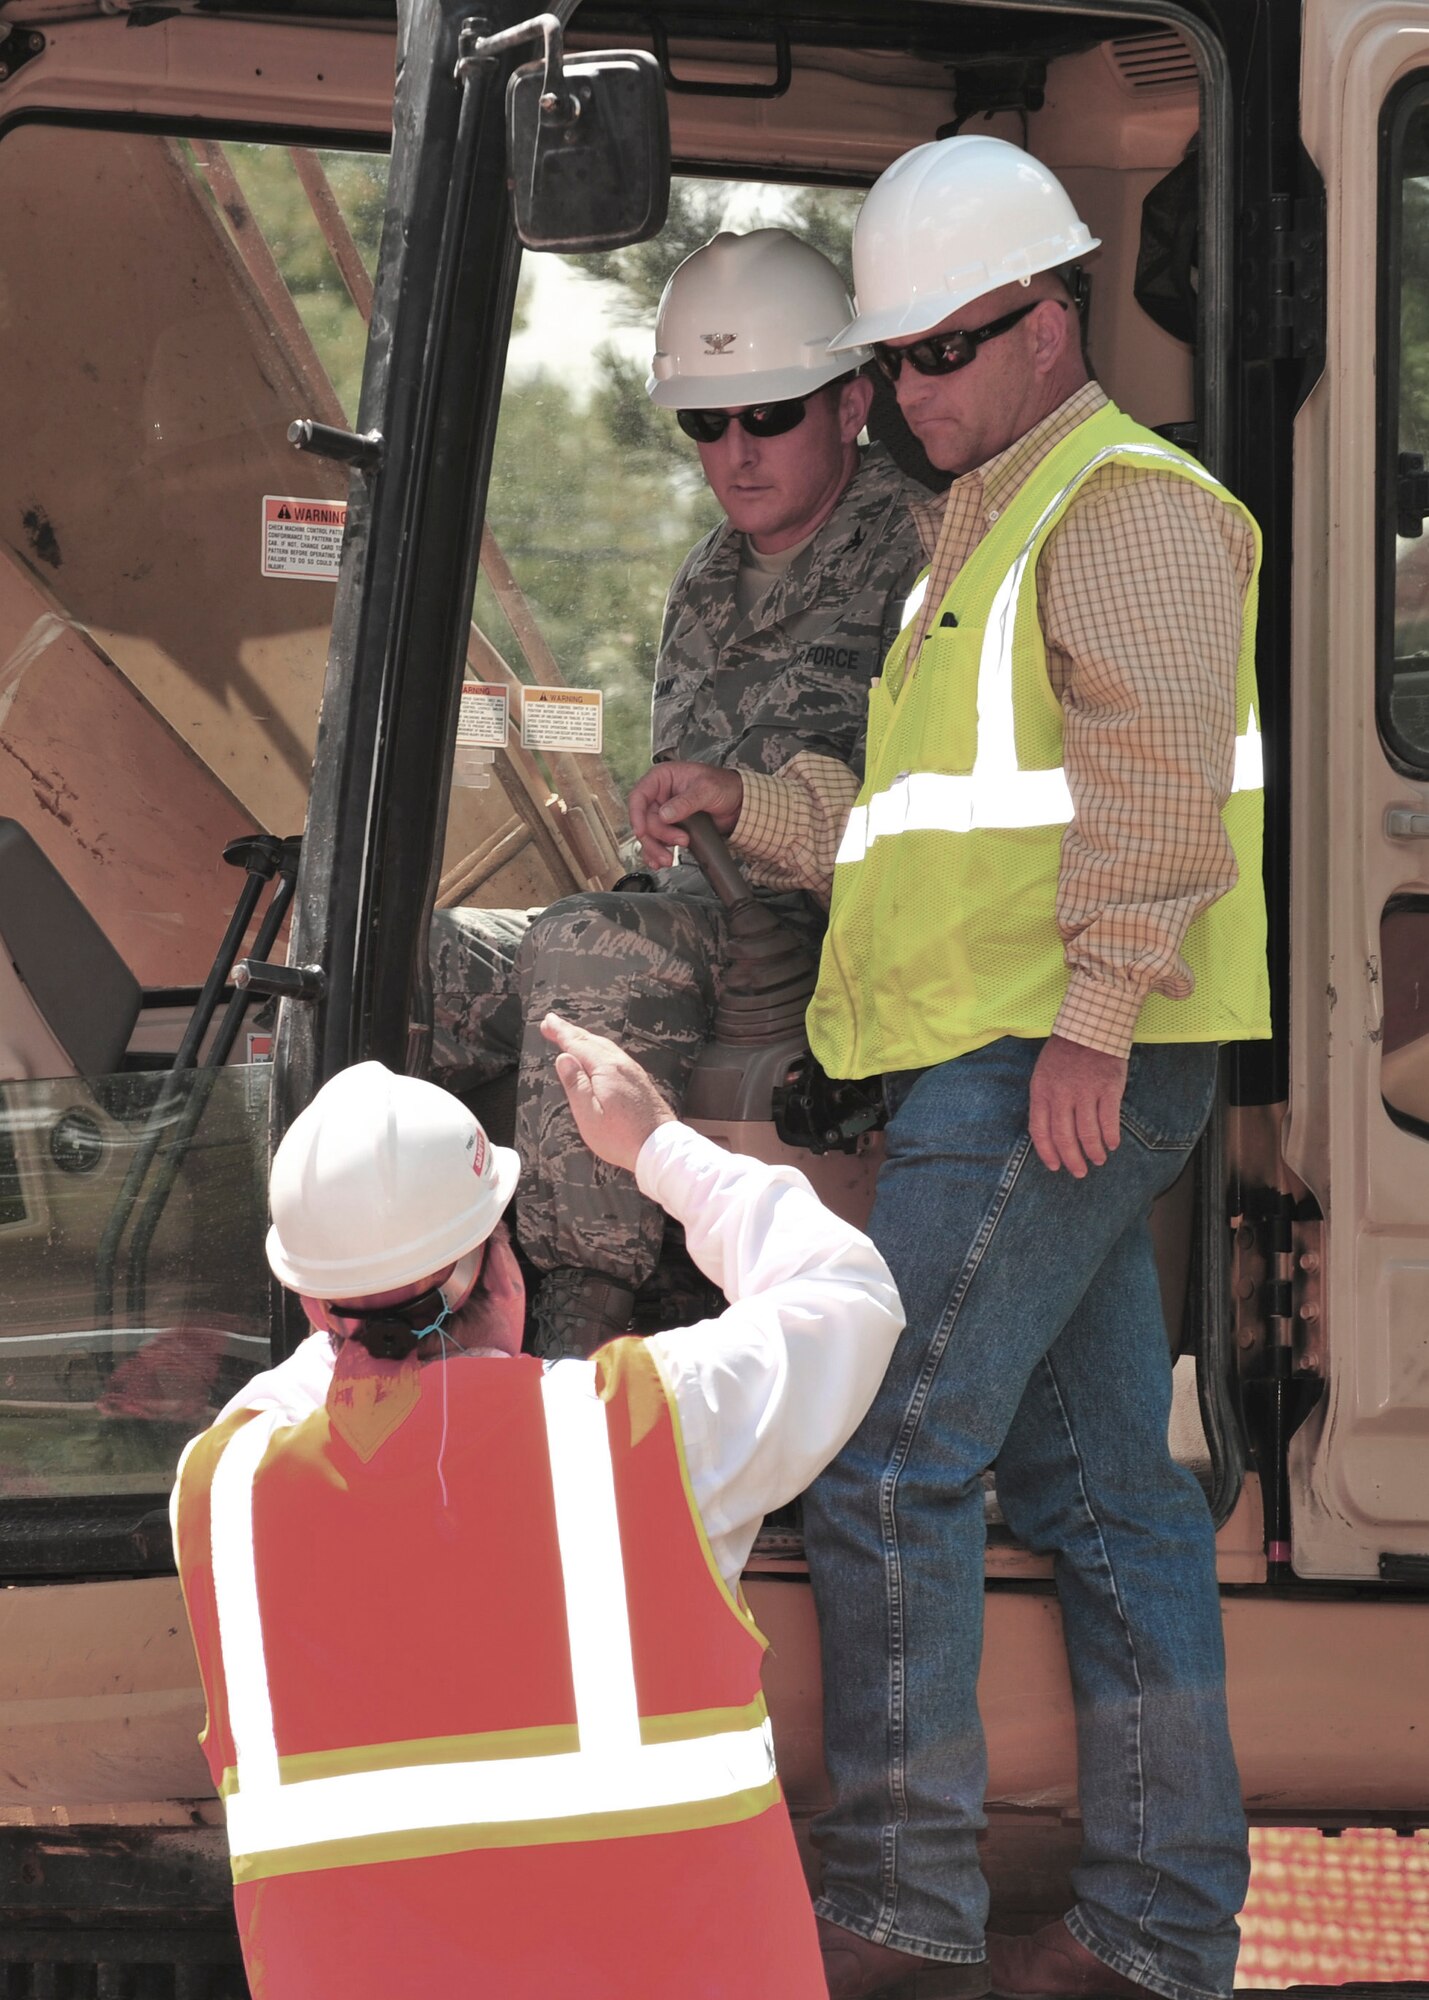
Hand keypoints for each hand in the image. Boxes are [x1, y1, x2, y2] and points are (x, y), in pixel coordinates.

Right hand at [541, 1012, 676, 1172]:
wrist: (659, 1147)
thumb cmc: (621, 1136)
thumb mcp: (589, 1115)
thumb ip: (575, 1084)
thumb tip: (564, 1058)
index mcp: (607, 1069)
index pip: (578, 1044)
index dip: (561, 1032)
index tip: (547, 1022)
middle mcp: (621, 1064)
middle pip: (592, 1041)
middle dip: (571, 1031)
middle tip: (552, 1023)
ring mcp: (632, 1071)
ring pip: (604, 1046)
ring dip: (585, 1038)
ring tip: (570, 1035)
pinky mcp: (638, 1080)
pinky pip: (613, 1055)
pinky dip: (598, 1048)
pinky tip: (595, 1054)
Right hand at [627, 762, 742, 868]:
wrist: (739, 803)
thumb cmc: (723, 786)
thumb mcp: (706, 789)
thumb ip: (685, 802)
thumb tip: (665, 815)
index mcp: (663, 778)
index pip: (639, 796)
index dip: (637, 815)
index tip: (641, 831)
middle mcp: (660, 795)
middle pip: (645, 820)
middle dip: (658, 835)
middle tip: (679, 841)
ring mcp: (664, 812)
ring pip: (649, 834)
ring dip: (656, 848)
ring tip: (669, 859)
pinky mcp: (671, 828)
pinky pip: (657, 842)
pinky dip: (657, 853)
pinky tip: (660, 861)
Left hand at [1028, 1034, 1126, 1177]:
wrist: (1090, 1027)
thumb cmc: (1065, 1053)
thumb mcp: (1043, 1074)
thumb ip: (1045, 1101)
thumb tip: (1049, 1134)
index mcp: (1041, 1091)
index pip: (1040, 1131)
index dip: (1047, 1153)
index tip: (1055, 1166)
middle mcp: (1061, 1094)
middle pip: (1064, 1138)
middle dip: (1072, 1160)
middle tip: (1079, 1172)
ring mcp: (1085, 1092)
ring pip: (1088, 1134)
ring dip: (1094, 1151)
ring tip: (1098, 1159)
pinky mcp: (1108, 1088)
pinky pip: (1109, 1121)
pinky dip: (1111, 1137)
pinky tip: (1113, 1144)